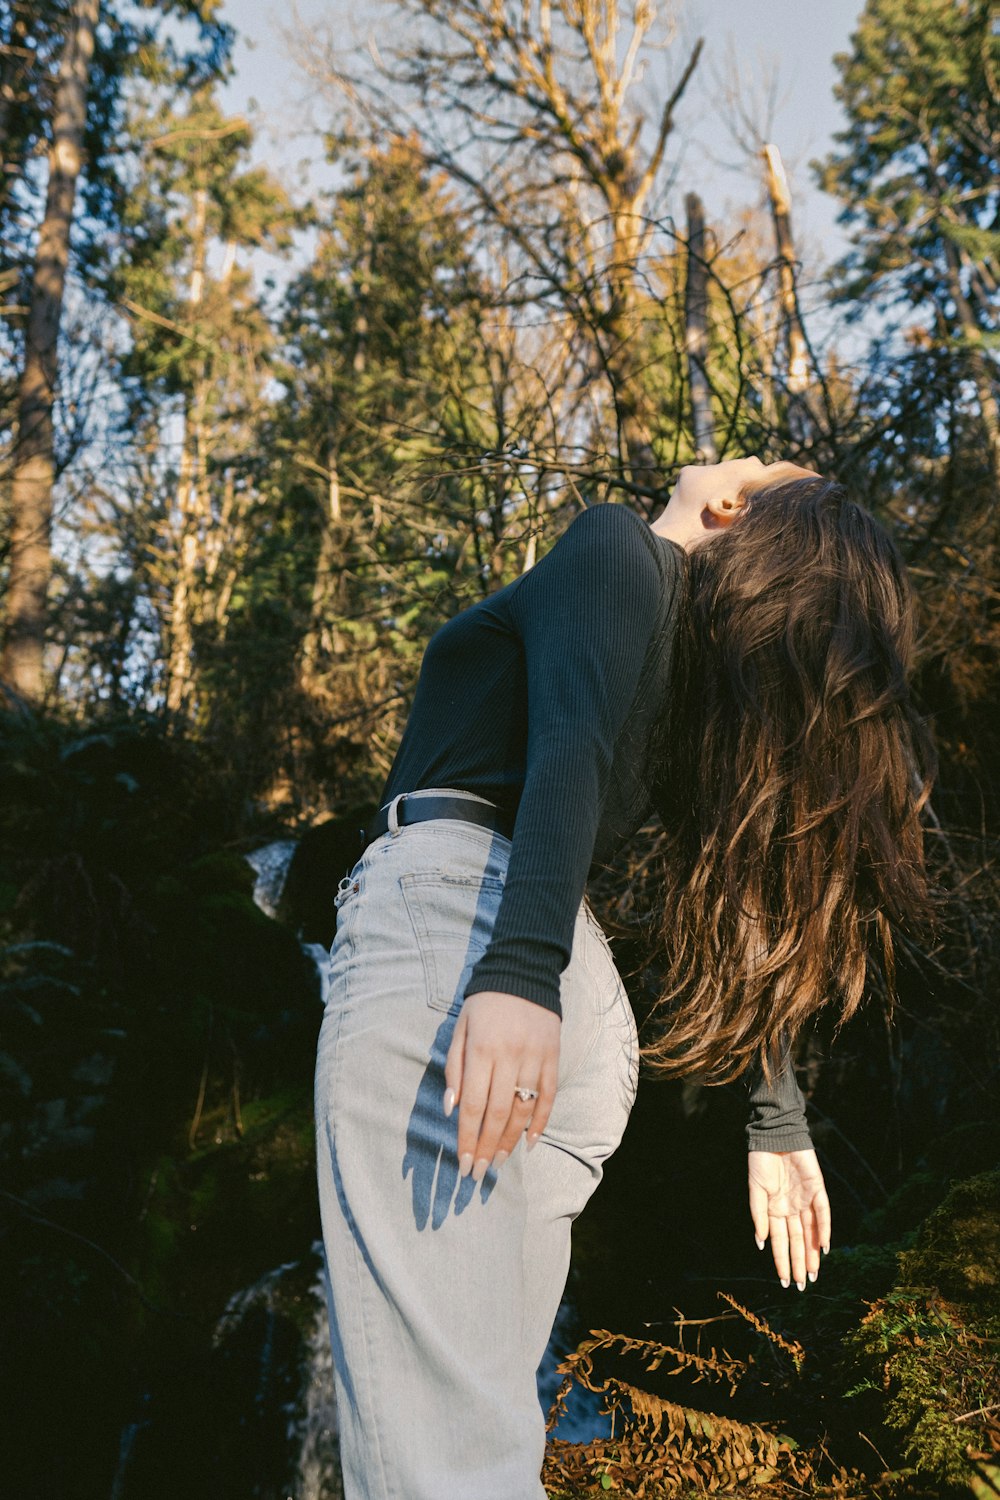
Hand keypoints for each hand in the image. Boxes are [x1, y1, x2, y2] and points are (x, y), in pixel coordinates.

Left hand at [444, 990, 559, 1183]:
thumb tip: (451, 1110)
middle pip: (497, 1114)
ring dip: (510, 1141)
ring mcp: (534, 1058)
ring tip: (499, 1164)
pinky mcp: (553, 1057)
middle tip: (479, 1175)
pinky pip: (548, 1097)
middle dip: (487, 1149)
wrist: (522, 972)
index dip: (468, 1139)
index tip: (463, 1163)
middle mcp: (509, 1057)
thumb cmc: (484, 1004)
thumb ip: (455, 1068)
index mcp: (482, 1050)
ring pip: (523, 1110)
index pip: (473, 1106)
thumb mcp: (460, 1028)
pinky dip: (540, 1123)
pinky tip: (529, 1143)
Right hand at [748, 1148, 830, 1288]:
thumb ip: (758, 1215)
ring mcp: (805, 1200)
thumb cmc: (761, 1161)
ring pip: (811, 1232)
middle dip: (798, 1263)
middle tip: (800, 1285)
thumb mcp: (755, 1189)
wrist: (774, 1135)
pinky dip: (824, 1230)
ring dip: (812, 1254)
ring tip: (812, 1275)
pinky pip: (822, 1213)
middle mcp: (791, 1209)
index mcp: (774, 1210)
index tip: (783, 1281)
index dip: (782, 1261)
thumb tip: (760, 1242)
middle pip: (797, 1241)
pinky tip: (824, 1248)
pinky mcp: (817, 1189)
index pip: (780, 1241)